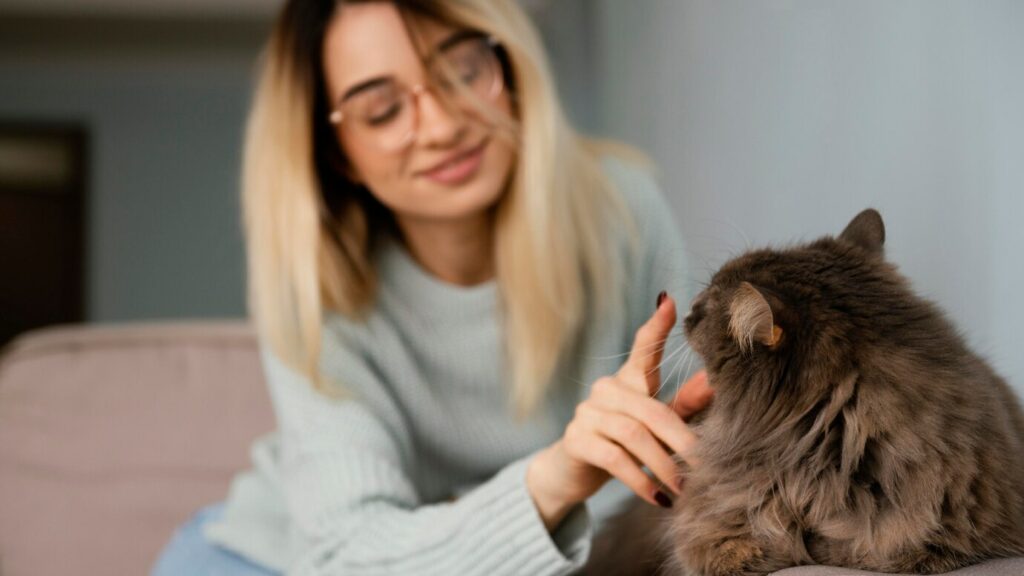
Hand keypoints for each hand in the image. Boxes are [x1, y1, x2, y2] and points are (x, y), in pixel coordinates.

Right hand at [527, 294, 712, 529]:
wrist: (572, 474)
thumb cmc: (622, 445)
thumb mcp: (654, 426)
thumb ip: (682, 405)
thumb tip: (714, 381)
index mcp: (628, 382)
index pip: (641, 349)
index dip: (655, 325)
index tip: (669, 302)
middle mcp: (606, 390)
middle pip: (651, 409)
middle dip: (682, 440)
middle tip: (705, 466)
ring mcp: (587, 413)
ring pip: (634, 434)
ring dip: (664, 465)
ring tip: (684, 488)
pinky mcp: (576, 439)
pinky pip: (614, 458)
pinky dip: (640, 480)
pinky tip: (658, 497)